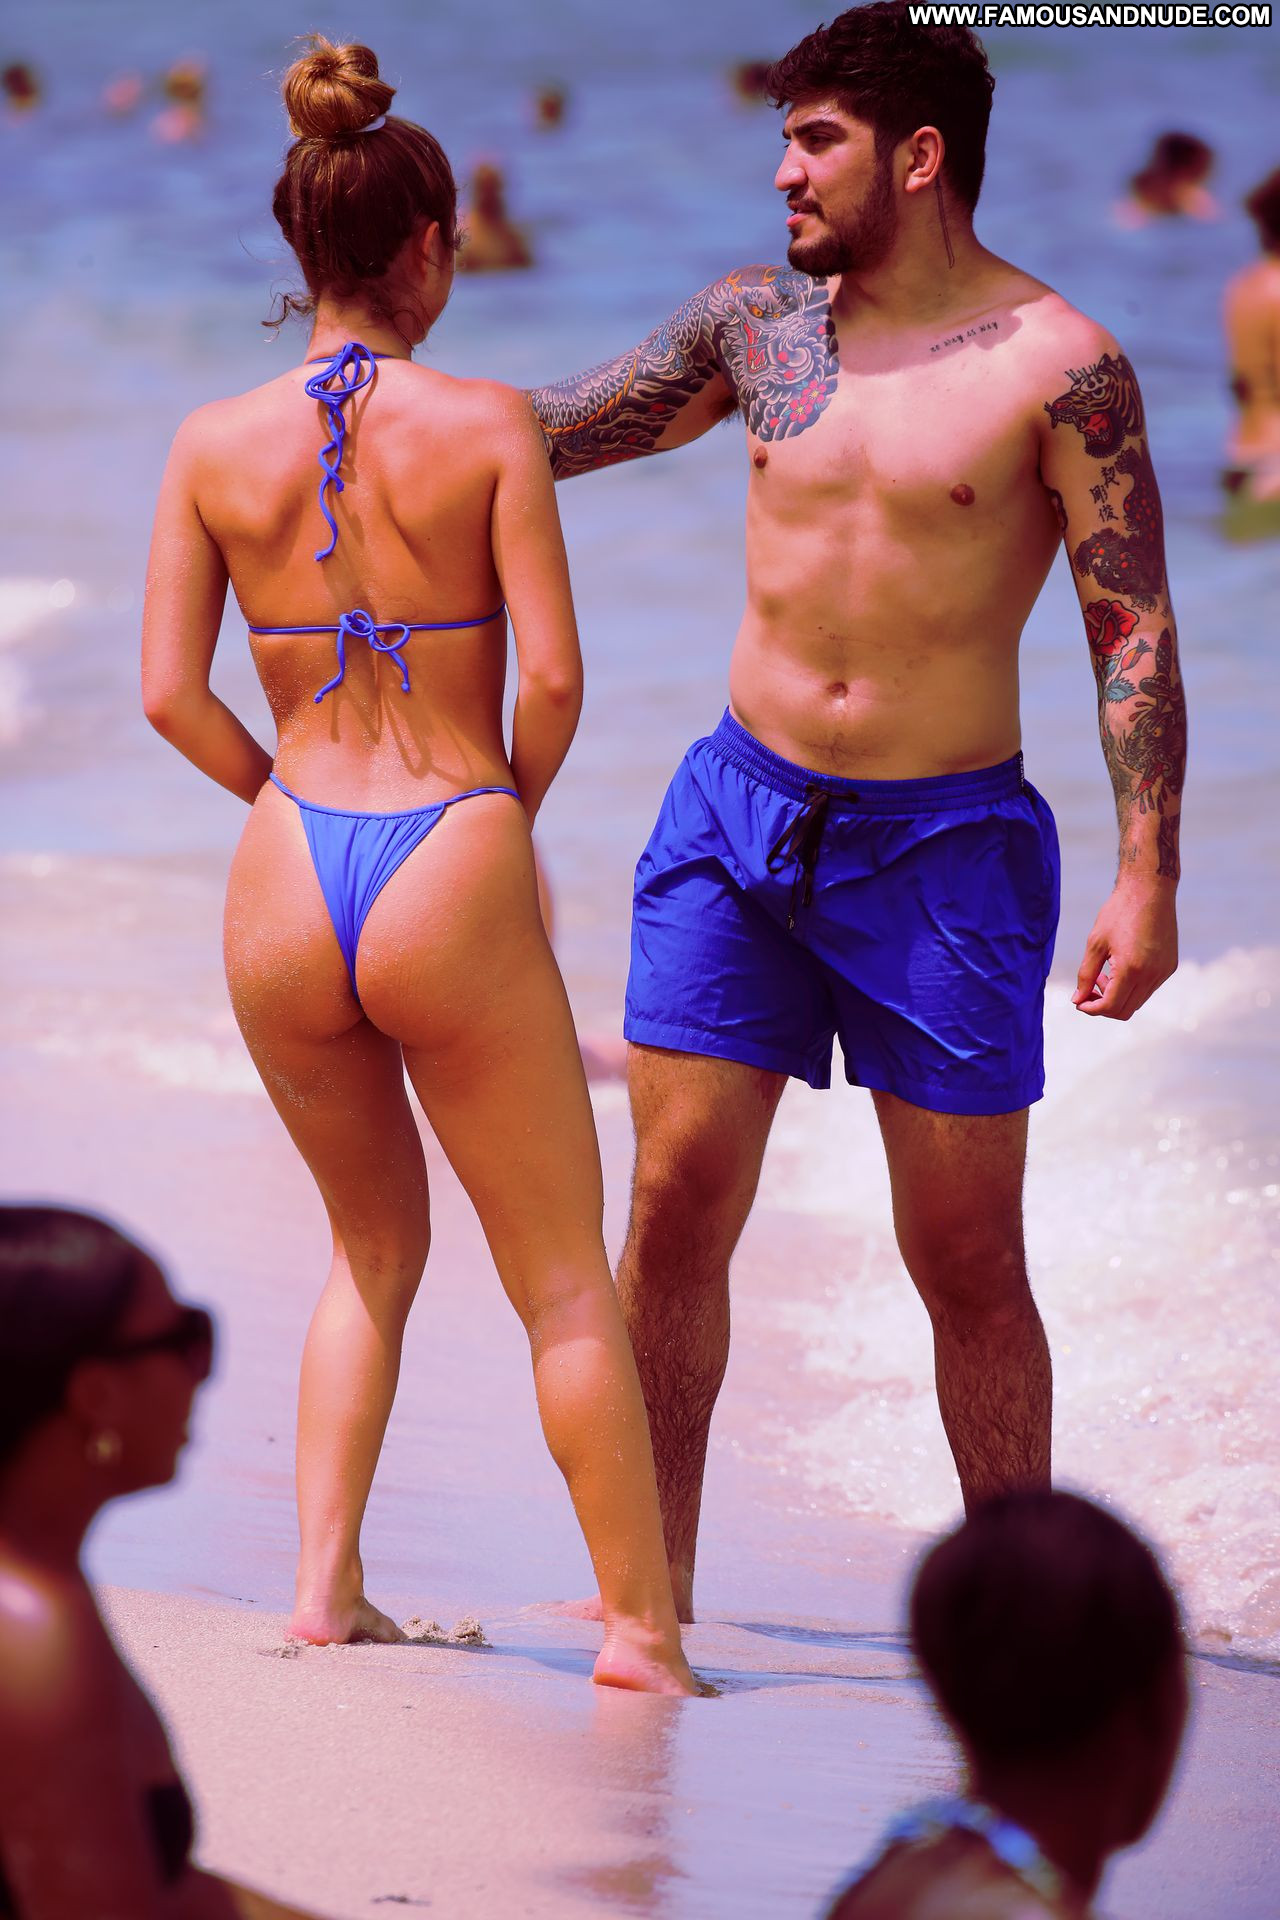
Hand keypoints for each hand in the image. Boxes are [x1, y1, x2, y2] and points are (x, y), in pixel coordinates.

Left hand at [1073, 880, 1177, 1019]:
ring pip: (1138, 1001)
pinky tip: (1120, 967)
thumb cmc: (1119, 912)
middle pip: (1125, 1010)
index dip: (1092, 1009)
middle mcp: (1152, 974)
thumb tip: (1078, 1000)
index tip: (1079, 1002)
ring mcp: (1164, 971)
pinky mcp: (1170, 966)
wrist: (1149, 890)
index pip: (1111, 1006)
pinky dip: (1132, 987)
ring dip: (1118, 996)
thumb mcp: (1095, 943)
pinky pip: (1149, 989)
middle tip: (1090, 988)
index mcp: (1132, 969)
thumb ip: (1086, 975)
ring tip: (1105, 974)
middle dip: (1103, 1005)